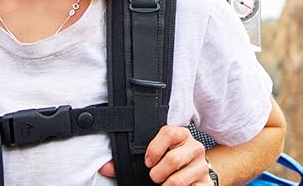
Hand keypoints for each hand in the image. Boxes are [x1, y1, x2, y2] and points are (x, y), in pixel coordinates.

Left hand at [96, 125, 210, 184]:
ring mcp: (203, 166)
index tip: (147, 161)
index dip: (154, 148)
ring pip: (180, 179)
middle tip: (153, 177)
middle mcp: (194, 147)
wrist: (194, 173)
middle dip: (157, 173)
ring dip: (167, 185)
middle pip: (173, 159)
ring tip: (163, 184)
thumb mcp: (153, 155)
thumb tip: (105, 168)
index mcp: (180, 135)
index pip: (168, 132)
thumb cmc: (168, 161)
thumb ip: (129, 159)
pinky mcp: (208, 183)